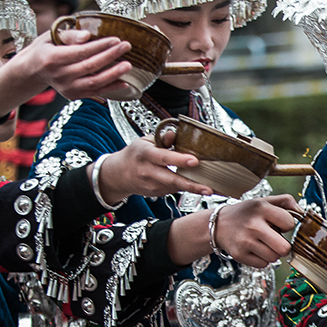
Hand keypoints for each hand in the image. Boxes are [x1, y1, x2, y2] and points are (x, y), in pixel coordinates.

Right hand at [0, 30, 131, 117]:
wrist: (33, 70)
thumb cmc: (45, 48)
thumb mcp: (50, 36)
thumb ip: (69, 35)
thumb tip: (87, 35)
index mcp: (52, 58)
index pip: (80, 52)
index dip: (99, 46)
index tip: (116, 39)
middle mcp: (59, 76)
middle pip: (89, 67)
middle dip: (110, 56)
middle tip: (126, 46)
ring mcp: (66, 88)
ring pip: (94, 82)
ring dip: (114, 74)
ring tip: (128, 65)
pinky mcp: (73, 95)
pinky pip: (95, 92)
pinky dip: (111, 88)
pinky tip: (125, 83)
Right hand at [95, 133, 213, 203]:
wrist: (118, 174)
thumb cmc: (135, 155)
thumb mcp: (145, 141)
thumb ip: (162, 138)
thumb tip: (176, 133)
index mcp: (146, 154)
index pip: (164, 157)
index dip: (179, 159)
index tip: (194, 161)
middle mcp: (148, 171)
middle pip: (171, 179)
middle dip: (191, 185)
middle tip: (208, 188)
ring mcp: (151, 185)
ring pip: (175, 188)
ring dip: (193, 189)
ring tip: (209, 189)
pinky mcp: (156, 193)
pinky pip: (174, 190)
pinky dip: (185, 188)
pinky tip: (195, 185)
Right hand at [213, 194, 298, 267]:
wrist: (219, 224)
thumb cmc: (245, 214)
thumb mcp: (263, 201)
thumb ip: (286, 202)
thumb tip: (302, 213)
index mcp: (261, 208)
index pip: (290, 223)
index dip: (287, 225)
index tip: (279, 224)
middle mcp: (253, 225)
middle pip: (284, 248)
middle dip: (283, 245)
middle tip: (276, 240)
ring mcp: (245, 241)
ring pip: (274, 258)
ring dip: (272, 253)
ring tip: (263, 243)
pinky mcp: (239, 254)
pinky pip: (263, 264)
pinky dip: (262, 259)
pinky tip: (255, 249)